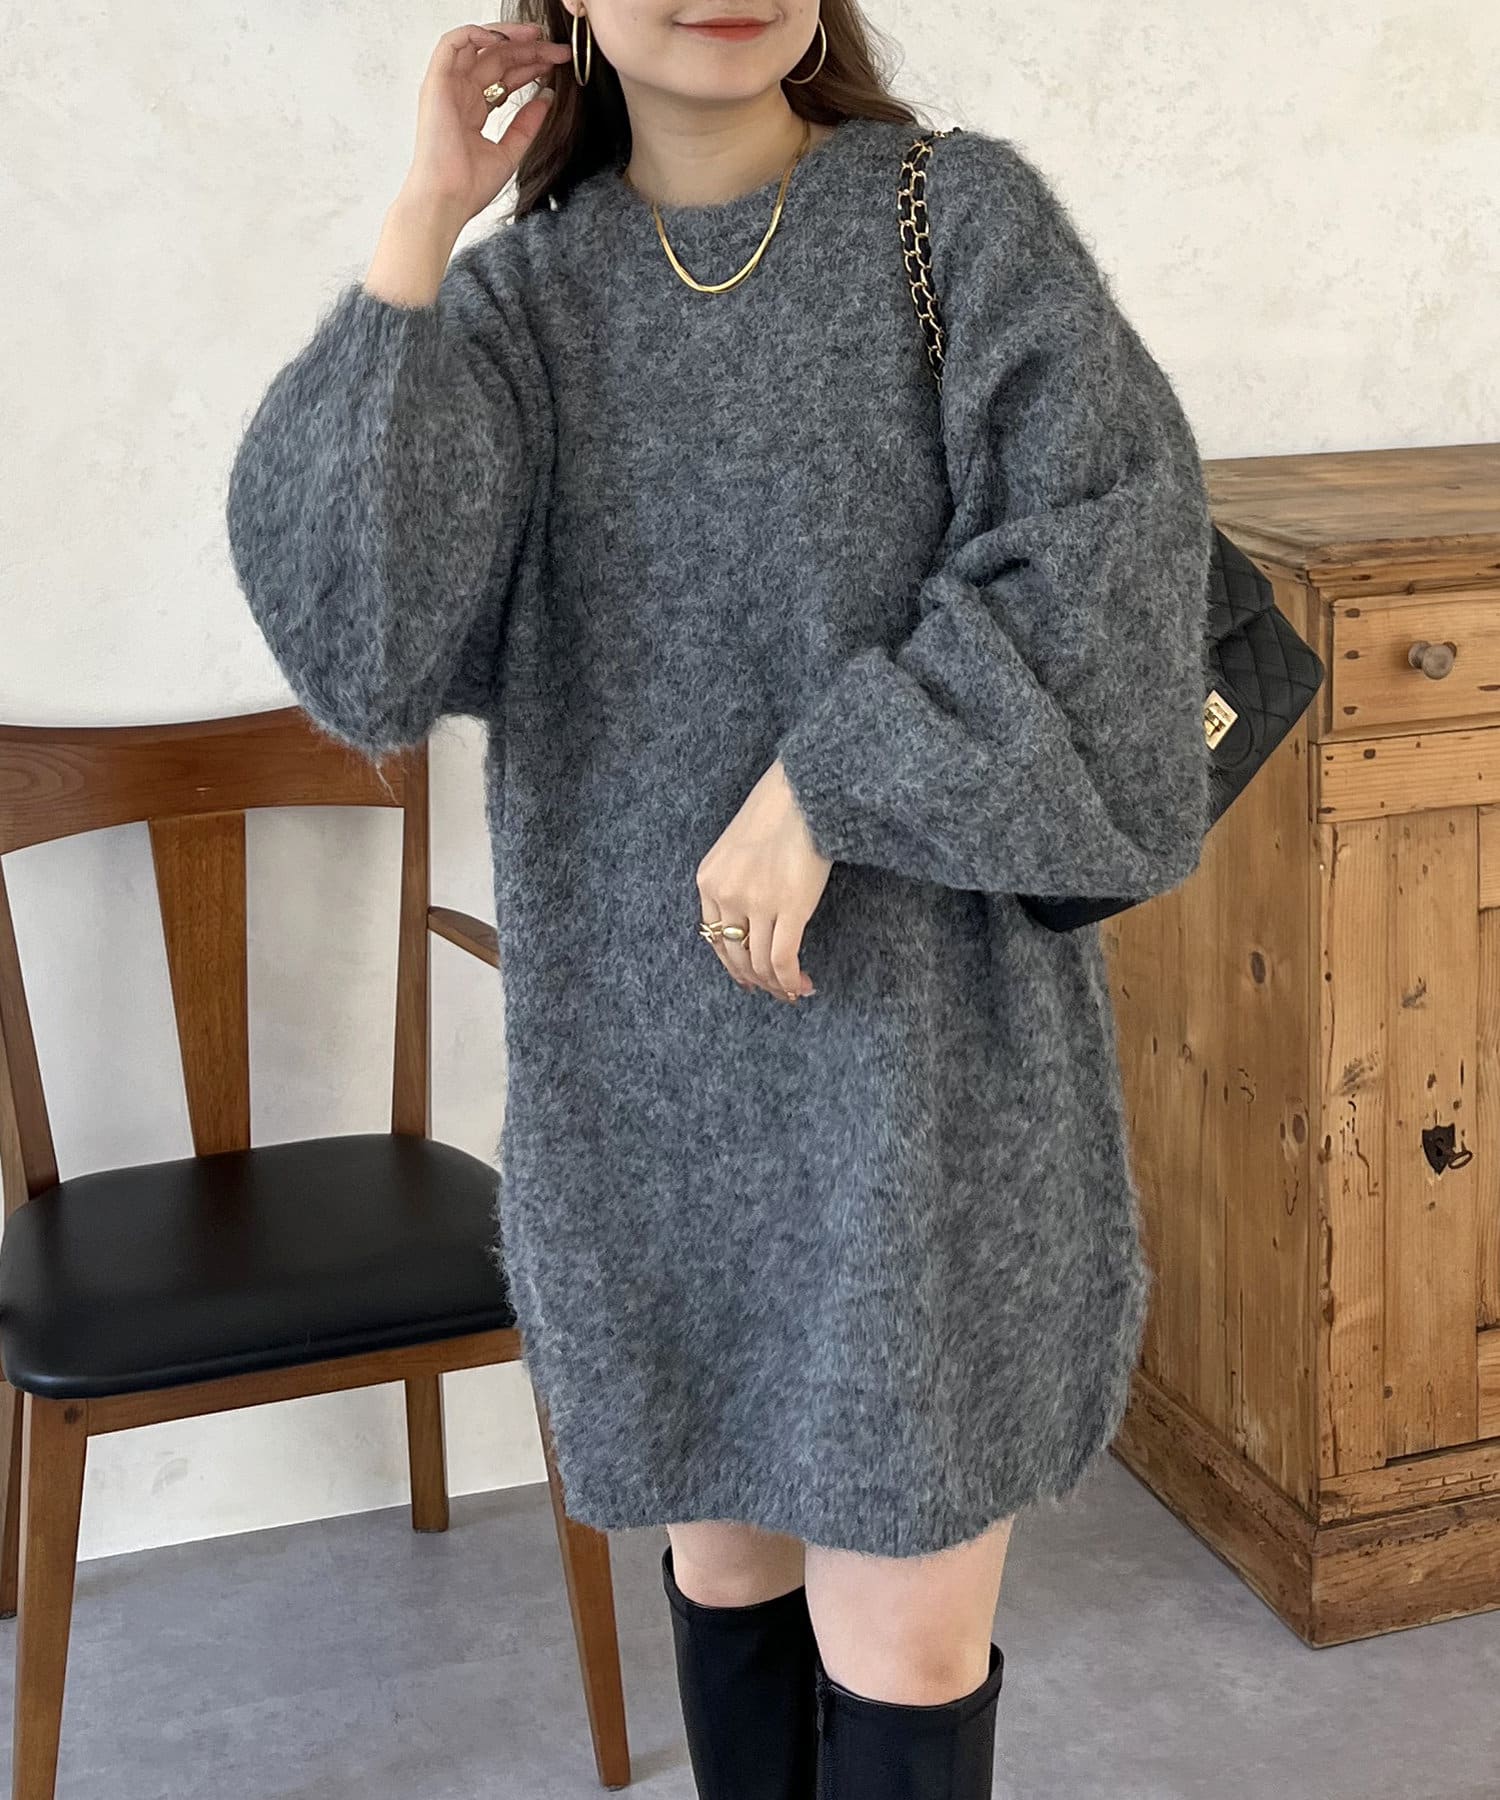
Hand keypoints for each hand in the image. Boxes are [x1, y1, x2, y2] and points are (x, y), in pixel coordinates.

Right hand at [401, 21, 571, 229]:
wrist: (447, 200)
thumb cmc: (469, 187)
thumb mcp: (510, 152)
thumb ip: (527, 125)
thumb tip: (548, 99)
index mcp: (473, 111)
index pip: (505, 76)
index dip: (531, 66)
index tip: (557, 65)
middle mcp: (459, 94)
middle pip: (496, 58)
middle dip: (528, 50)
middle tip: (557, 50)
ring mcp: (447, 87)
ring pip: (478, 45)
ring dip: (506, 36)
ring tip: (536, 36)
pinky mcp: (436, 83)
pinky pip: (452, 44)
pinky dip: (476, 33)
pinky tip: (503, 37)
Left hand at [696, 760, 831, 1003]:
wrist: (802, 792)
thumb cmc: (777, 812)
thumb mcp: (737, 847)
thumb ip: (735, 880)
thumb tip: (749, 918)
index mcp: (708, 880)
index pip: (713, 937)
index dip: (732, 964)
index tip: (748, 978)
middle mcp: (726, 895)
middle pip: (735, 955)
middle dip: (755, 980)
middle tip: (774, 991)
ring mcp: (755, 903)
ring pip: (760, 963)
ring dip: (776, 985)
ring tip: (793, 991)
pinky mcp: (788, 908)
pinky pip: (783, 958)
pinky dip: (791, 979)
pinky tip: (802, 984)